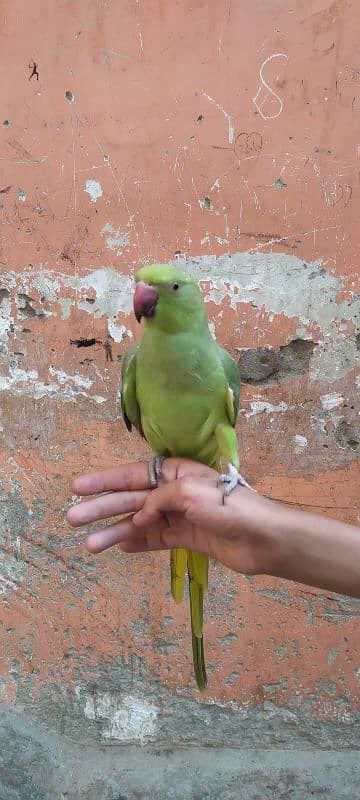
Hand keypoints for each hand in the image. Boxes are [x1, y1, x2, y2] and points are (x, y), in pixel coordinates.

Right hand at [67, 458, 273, 574]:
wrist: (263, 538)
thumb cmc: (228, 507)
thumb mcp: (189, 493)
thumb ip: (158, 500)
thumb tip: (139, 518)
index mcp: (176, 472)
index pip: (132, 474)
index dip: (103, 480)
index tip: (77, 487)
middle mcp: (175, 492)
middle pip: (131, 499)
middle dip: (101, 508)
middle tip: (71, 519)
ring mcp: (181, 516)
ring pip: (140, 523)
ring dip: (114, 532)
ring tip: (89, 546)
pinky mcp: (189, 538)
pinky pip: (156, 540)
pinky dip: (138, 544)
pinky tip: (119, 549)